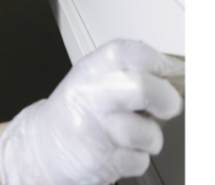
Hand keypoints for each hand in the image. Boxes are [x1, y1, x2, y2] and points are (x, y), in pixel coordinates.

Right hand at [0, 40, 184, 184]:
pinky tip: (122, 150)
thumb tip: (171, 74)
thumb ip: (127, 72)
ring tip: (138, 133)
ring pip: (147, 132)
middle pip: (141, 88)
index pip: (125, 52)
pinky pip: (139, 160)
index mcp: (89, 71)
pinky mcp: (100, 161)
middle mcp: (89, 97)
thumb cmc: (76, 112)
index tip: (167, 70)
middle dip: (167, 99)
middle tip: (167, 104)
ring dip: (152, 137)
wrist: (42, 148)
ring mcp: (94, 130)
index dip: (155, 60)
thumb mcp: (91, 79)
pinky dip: (138, 158)